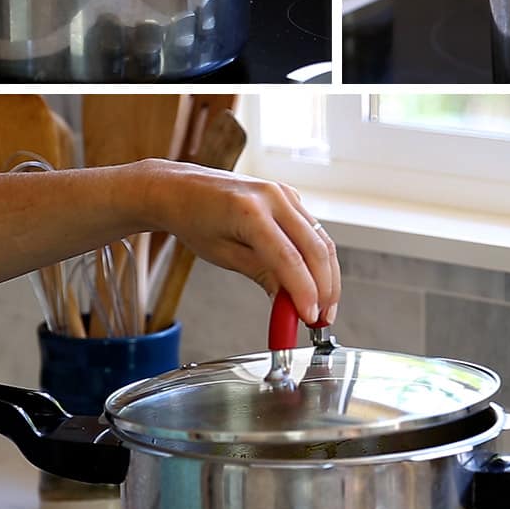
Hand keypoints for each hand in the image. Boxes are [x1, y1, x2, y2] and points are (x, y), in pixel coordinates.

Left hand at [140, 161, 340, 324]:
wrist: (182, 188)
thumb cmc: (194, 218)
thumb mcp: (223, 254)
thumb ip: (262, 274)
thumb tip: (290, 302)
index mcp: (250, 210)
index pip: (288, 258)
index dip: (304, 292)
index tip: (309, 318)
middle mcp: (273, 196)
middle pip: (315, 249)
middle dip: (325, 289)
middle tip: (322, 320)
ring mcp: (285, 193)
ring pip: (321, 240)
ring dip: (327, 276)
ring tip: (323, 308)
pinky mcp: (290, 196)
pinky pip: (313, 230)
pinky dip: (317, 258)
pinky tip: (314, 282)